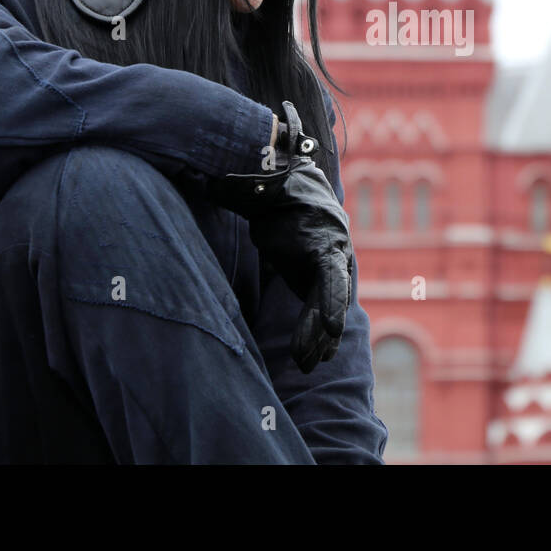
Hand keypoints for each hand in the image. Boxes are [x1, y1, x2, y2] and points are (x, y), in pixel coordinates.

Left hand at [206, 101, 353, 372]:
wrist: (292, 186)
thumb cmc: (280, 186)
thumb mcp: (266, 188)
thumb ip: (248, 190)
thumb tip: (216, 185)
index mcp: (325, 236)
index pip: (333, 273)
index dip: (334, 302)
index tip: (334, 329)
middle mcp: (333, 256)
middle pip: (330, 299)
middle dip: (320, 331)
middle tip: (305, 360)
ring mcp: (326, 270)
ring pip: (325, 308)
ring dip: (317, 338)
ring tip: (305, 366)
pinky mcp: (314, 279)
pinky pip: (318, 309)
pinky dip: (315, 333)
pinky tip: (311, 358)